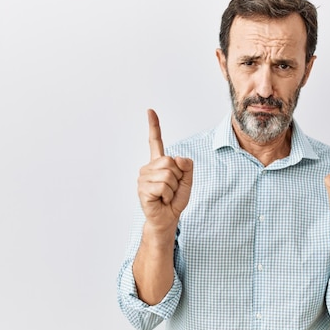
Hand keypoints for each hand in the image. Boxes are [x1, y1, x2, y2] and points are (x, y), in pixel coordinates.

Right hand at [137, 109, 192, 232]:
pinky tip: (161, 200)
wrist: (168, 218)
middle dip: (178, 177)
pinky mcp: (143, 189)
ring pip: (168, 175)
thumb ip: (187, 166)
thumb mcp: (187, 180)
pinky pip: (163, 186)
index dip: (154, 126)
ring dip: (173, 188)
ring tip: (166, 195)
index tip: (150, 111)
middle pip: (170, 161)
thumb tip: (177, 158)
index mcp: (158, 163)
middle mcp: (148, 168)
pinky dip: (168, 195)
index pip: (155, 141)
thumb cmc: (175, 200)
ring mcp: (143, 178)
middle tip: (171, 189)